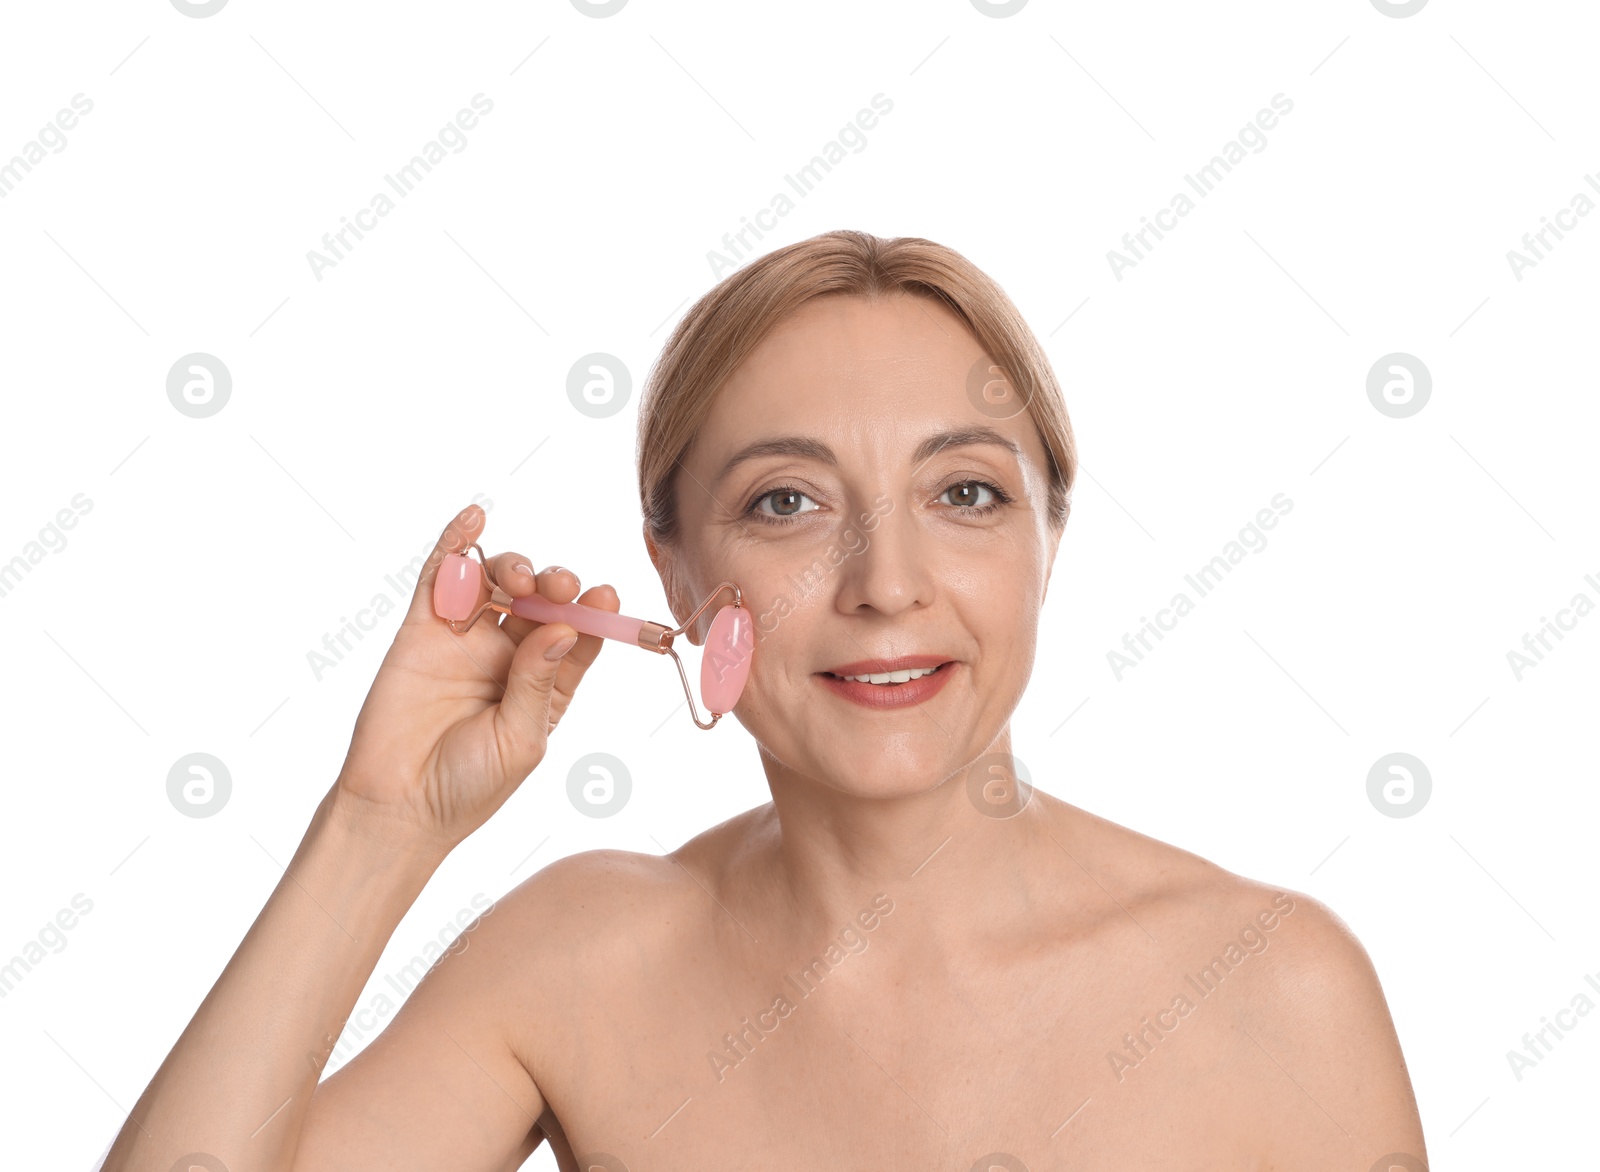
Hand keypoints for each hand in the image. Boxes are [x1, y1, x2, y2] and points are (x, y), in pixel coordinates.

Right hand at [330, 503, 616, 852]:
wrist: (399, 808)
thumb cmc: (469, 786)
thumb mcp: (521, 739)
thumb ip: (539, 680)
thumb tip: (564, 626)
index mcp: (546, 683)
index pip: (581, 634)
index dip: (595, 612)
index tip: (606, 596)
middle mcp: (509, 655)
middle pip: (540, 600)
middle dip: (555, 585)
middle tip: (558, 587)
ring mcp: (465, 639)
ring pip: (496, 582)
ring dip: (513, 567)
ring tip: (519, 580)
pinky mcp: (422, 631)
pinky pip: (441, 577)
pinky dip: (457, 544)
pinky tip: (474, 519)